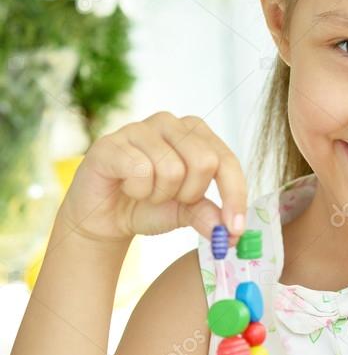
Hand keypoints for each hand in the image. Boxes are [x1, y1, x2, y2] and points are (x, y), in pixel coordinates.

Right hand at [57, 111, 247, 243]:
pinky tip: (127, 187)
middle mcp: (170, 123)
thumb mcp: (187, 213)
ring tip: (146, 192)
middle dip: (190, 194)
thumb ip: (209, 216)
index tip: (235, 229)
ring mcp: (139, 128)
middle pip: (204, 162)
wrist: (105, 218)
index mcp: (196, 133)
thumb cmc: (149, 207)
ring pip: (172, 169)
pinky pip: (140, 171)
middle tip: (172, 199)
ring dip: (160, 195)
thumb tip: (230, 231)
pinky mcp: (112, 143)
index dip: (235, 195)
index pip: (226, 160)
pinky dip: (138, 191)